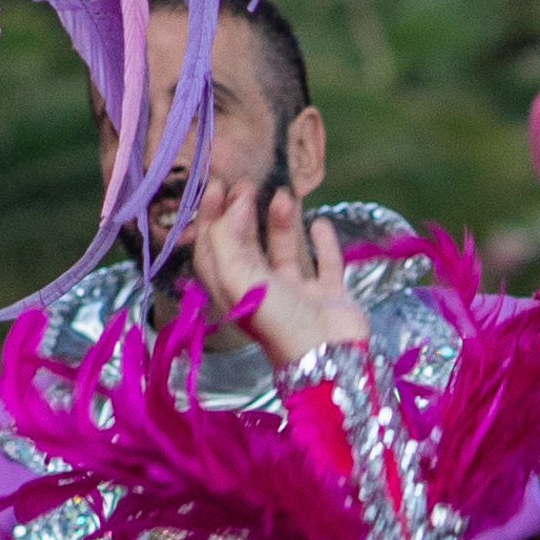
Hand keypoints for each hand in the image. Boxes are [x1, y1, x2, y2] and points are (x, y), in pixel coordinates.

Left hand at [199, 182, 368, 368]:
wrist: (329, 355)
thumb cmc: (278, 321)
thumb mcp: (238, 280)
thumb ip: (227, 238)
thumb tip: (237, 203)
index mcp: (233, 294)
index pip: (212, 251)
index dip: (210, 219)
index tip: (217, 187)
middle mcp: (262, 293)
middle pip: (245, 247)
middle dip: (243, 214)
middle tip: (247, 183)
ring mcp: (297, 295)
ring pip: (283, 251)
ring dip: (281, 223)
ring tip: (284, 196)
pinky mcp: (328, 296)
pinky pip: (324, 263)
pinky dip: (323, 243)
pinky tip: (319, 223)